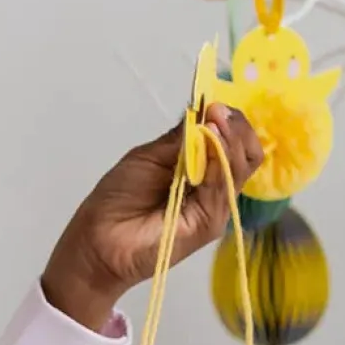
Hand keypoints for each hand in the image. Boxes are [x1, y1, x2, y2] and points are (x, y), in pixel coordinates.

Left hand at [41, 105, 263, 331]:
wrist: (97, 240)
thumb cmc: (118, 197)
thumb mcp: (149, 157)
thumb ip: (180, 139)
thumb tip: (207, 111)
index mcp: (201, 169)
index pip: (233, 143)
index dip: (229, 121)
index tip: (214, 104)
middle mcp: (213, 187)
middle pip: (246, 154)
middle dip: (236, 127)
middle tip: (218, 112)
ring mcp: (214, 206)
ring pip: (239, 168)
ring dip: (230, 140)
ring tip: (215, 122)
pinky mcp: (209, 223)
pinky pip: (222, 188)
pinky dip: (218, 162)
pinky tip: (210, 143)